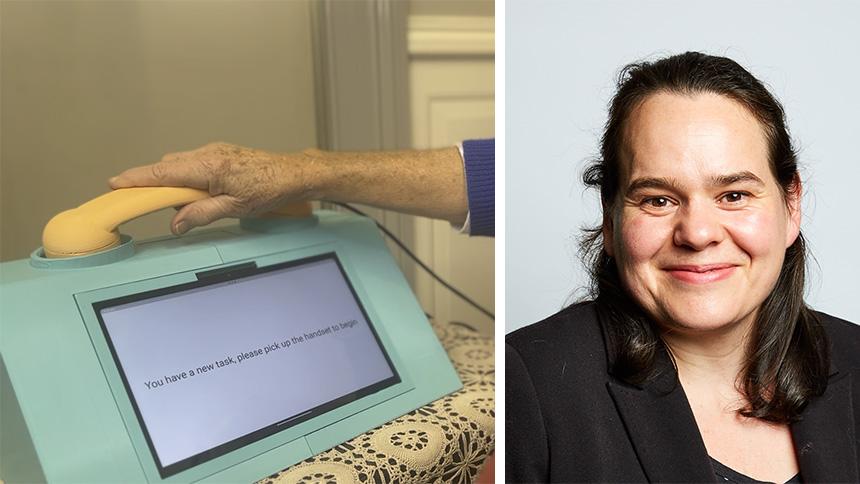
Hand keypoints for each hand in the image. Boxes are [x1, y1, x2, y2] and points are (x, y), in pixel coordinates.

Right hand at [109, 142, 319, 234]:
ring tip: (181, 204)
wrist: (292, 173)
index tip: (115, 184)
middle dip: (152, 184)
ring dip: (172, 182)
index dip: (137, 179)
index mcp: (208, 167)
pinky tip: (197, 194)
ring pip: (180, 165)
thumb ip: (201, 214)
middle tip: (139, 201)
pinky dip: (186, 177)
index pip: (163, 172)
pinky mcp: (220, 153)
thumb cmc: (269, 188)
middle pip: (167, 167)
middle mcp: (207, 154)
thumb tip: (176, 223)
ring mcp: (214, 151)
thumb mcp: (234, 208)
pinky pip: (192, 163)